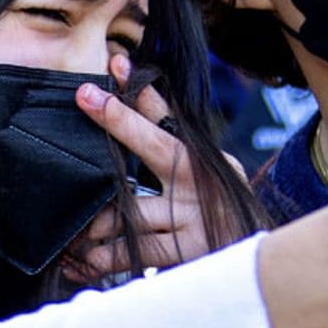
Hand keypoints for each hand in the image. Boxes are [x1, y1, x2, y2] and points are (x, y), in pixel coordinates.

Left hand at [71, 54, 227, 277]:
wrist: (255, 263)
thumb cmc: (217, 209)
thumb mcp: (204, 170)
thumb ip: (164, 137)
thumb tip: (124, 85)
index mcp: (201, 161)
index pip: (169, 118)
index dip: (142, 92)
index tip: (115, 64)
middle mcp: (198, 185)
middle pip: (156, 146)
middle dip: (119, 120)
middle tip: (85, 98)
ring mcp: (192, 221)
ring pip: (133, 210)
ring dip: (97, 217)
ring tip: (72, 221)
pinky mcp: (184, 255)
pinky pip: (132, 255)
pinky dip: (101, 261)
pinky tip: (77, 262)